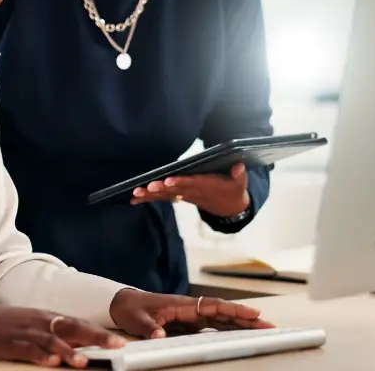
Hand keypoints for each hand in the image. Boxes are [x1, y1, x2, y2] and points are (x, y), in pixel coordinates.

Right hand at [0, 304, 124, 367]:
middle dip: (96, 338)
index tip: (120, 341)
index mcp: (50, 317)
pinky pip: (29, 350)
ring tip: (83, 360)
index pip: (80, 324)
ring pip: (53, 340)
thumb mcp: (37, 324)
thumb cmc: (10, 324)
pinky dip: (41, 356)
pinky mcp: (13, 343)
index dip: (100, 333)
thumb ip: (58, 332)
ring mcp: (28, 332)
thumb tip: (83, 344)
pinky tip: (51, 362)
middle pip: (73, 328)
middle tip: (115, 346)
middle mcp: (43, 322)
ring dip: (69, 350)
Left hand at [109, 289, 272, 337]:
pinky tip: (240, 336)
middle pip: (224, 312)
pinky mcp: (189, 323)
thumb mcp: (138, 320)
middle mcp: (191, 308)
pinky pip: (213, 326)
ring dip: (241, 325)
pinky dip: (228, 330)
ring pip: (222, 319)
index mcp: (183, 304)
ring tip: (262, 330)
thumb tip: (161, 335)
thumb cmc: (132, 309)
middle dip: (246, 318)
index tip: (252, 313)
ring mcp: (192, 315)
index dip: (233, 310)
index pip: (214, 306)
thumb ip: (151, 327)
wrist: (123, 304)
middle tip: (269, 325)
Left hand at [130, 163, 250, 216]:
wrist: (230, 207)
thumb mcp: (240, 183)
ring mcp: (185, 196)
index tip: (168, 180)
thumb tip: (238, 166)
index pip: (191, 183)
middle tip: (147, 187)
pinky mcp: (180, 197)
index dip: (180, 182)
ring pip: (166, 195)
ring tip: (136, 193)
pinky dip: (149, 198)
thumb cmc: (233, 190)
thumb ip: (239, 175)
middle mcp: (193, 192)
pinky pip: (163, 198)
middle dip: (161, 189)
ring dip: (150, 195)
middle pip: (175, 190)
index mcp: (206, 186)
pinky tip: (134, 198)